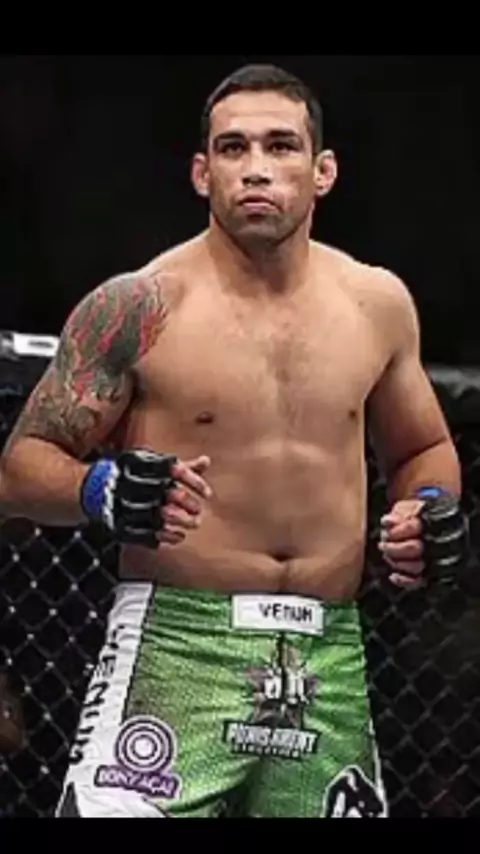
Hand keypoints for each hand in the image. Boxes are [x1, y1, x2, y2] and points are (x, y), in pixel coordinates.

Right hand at [81, 449, 212, 548]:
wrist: (95, 488)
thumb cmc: (131, 473)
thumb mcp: (154, 464)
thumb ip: (180, 467)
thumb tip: (206, 462)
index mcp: (144, 464)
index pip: (175, 470)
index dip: (194, 482)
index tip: (207, 493)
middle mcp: (136, 482)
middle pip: (170, 494)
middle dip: (188, 504)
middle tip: (198, 510)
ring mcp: (128, 504)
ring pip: (161, 515)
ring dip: (181, 521)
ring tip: (193, 524)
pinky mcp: (121, 523)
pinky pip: (147, 534)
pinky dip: (166, 537)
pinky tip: (178, 537)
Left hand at [378, 499, 424, 589]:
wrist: (425, 525)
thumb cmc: (411, 516)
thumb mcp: (405, 508)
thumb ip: (398, 513)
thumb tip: (388, 522)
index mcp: (427, 524)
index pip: (412, 527)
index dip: (397, 530)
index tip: (388, 528)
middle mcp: (431, 543)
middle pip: (414, 548)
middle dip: (394, 547)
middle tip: (384, 545)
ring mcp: (429, 560)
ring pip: (416, 566)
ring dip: (398, 562)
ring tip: (388, 556)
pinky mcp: (425, 574)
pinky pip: (417, 582)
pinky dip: (403, 581)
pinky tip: (393, 576)